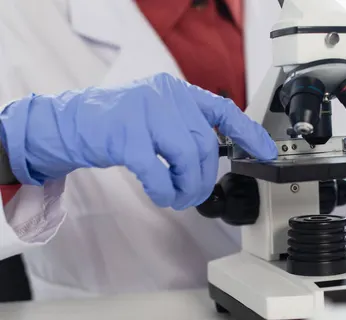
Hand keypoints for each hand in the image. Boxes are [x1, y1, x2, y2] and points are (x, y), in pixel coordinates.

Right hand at [0, 73, 276, 209]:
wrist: (74, 123)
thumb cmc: (122, 125)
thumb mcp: (160, 116)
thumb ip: (187, 128)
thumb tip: (217, 158)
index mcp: (179, 91)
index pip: (224, 110)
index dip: (248, 133)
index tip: (266, 153)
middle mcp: (166, 96)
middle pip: (205, 144)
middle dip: (204, 177)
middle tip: (195, 195)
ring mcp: (145, 112)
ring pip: (187, 157)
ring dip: (188, 187)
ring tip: (179, 197)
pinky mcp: (124, 135)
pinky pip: (157, 170)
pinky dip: (165, 190)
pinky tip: (162, 195)